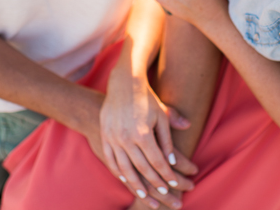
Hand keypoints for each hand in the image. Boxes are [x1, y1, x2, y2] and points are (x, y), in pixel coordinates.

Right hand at [101, 67, 197, 208]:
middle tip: (165, 194)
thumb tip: (175, 160)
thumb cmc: (147, 98)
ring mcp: (113, 138)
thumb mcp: (162, 115)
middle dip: (155, 184)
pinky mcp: (105, 136)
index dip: (166, 175)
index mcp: (143, 133)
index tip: (173, 184)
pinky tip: (126, 180)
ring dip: (136, 184)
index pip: (157, 162)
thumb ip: (169, 138)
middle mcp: (126, 138)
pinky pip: (111, 160)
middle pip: (142, 168)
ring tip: (145, 195)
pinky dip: (119, 172)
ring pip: (125, 169)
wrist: (123, 83)